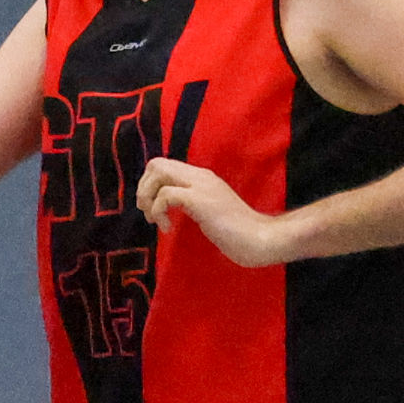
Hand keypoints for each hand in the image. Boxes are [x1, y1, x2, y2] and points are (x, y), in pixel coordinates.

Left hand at [137, 156, 289, 265]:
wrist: (260, 239)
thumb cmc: (236, 232)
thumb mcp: (208, 212)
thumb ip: (191, 203)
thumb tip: (168, 206)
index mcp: (201, 177)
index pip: (163, 165)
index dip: (150, 184)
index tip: (152, 208)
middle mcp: (200, 176)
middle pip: (156, 163)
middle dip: (143, 188)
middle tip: (149, 213)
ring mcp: (201, 186)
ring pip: (158, 173)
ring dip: (148, 198)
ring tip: (155, 220)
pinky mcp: (200, 200)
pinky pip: (166, 195)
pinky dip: (159, 212)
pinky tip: (168, 229)